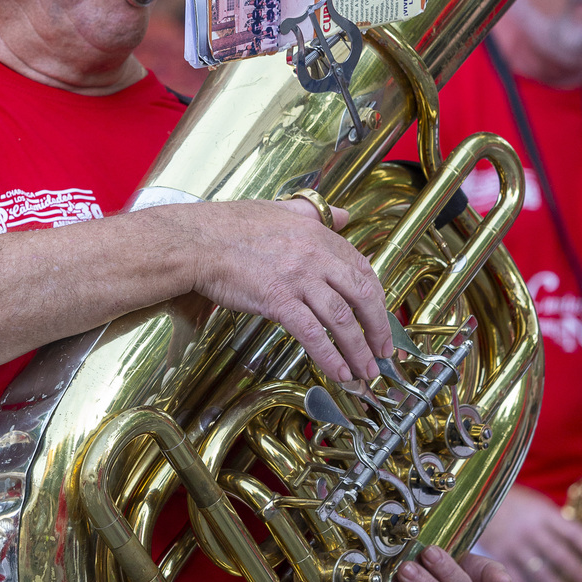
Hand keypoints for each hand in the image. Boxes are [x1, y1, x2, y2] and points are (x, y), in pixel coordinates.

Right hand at [185, 198, 391, 383]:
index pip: (362, 269)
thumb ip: (314, 212)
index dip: (377, 298)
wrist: (197, 240)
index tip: (380, 317)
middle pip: (362, 295)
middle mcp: (315, 256)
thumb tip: (342, 213)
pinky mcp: (278, 300)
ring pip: (342, 319)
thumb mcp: (281, 209)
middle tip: (384, 351)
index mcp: (319, 235)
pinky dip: (329, 356)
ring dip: (358, 350)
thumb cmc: (230, 226)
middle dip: (378, 328)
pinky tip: (338, 372)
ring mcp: (298, 278)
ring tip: (365, 370)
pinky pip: (312, 333)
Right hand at [477, 484, 581, 581]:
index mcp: (543, 513)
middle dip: (578, 573)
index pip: (572, 532)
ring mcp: (514, 544)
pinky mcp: (498, 557)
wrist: (474, 497)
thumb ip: (554, 522)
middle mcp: (531, 529)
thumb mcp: (535, 504)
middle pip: (559, 554)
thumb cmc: (512, 502)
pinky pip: (516, 581)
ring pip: (540, 571)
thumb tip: (581, 545)